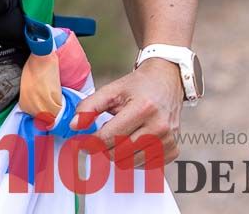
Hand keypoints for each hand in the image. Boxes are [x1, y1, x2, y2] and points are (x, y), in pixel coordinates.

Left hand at [69, 58, 184, 167]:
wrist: (166, 82)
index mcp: (143, 108)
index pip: (110, 137)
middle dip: (105, 148)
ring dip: (119, 154)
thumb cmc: (137, 86)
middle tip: (102, 137)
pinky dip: (135, 158)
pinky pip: (146, 166)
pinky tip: (134, 142)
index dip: (92, 142)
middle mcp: (159, 126)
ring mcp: (168, 140)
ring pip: (131, 163)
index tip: (84, 143)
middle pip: (120, 153)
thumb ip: (89, 106)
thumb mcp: (111, 90)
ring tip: (119, 138)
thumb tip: (74, 125)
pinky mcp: (173, 150)